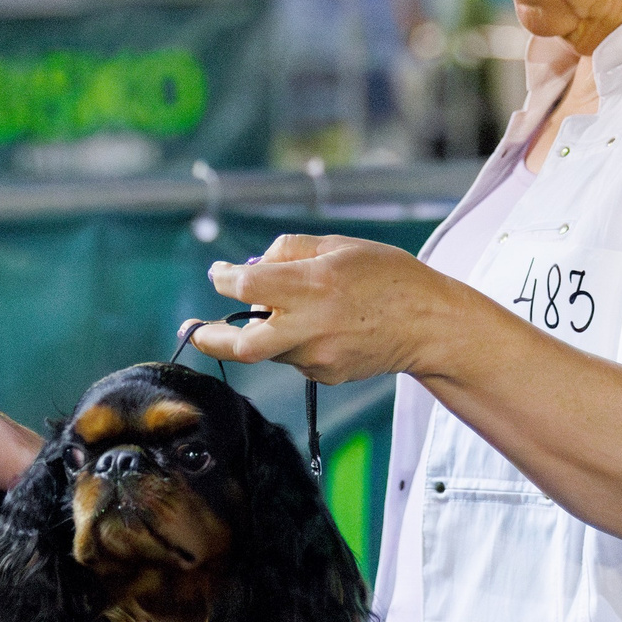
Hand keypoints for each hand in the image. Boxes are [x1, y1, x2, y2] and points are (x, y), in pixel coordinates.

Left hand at [180, 233, 452, 384]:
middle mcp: (312, 326)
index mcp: (314, 285)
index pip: (248, 286)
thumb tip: (252, 267)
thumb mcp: (339, 246)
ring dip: (262, 332)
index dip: (224, 279)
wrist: (430, 324)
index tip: (218, 274)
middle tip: (191, 331)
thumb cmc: (388, 276)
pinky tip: (321, 327)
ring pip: (269, 349)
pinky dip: (292, 342)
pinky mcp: (326, 375)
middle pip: (243, 345)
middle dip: (209, 339)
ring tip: (284, 311)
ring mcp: (318, 357)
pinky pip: (293, 358)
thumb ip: (289, 251)